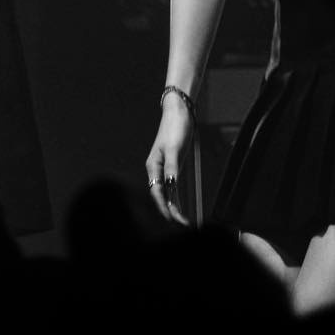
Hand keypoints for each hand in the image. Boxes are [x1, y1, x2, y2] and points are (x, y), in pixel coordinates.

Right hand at [145, 99, 194, 223]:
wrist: (180, 111)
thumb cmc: (175, 127)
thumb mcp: (174, 148)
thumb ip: (172, 167)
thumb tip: (170, 185)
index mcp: (153, 166)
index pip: (157, 192)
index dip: (163, 207)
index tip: (172, 218)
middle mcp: (157, 169)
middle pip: (161, 195)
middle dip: (168, 211)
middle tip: (181, 224)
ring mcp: (165, 167)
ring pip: (167, 192)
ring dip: (173, 206)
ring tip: (181, 220)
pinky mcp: (173, 165)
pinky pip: (173, 185)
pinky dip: (176, 196)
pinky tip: (179, 206)